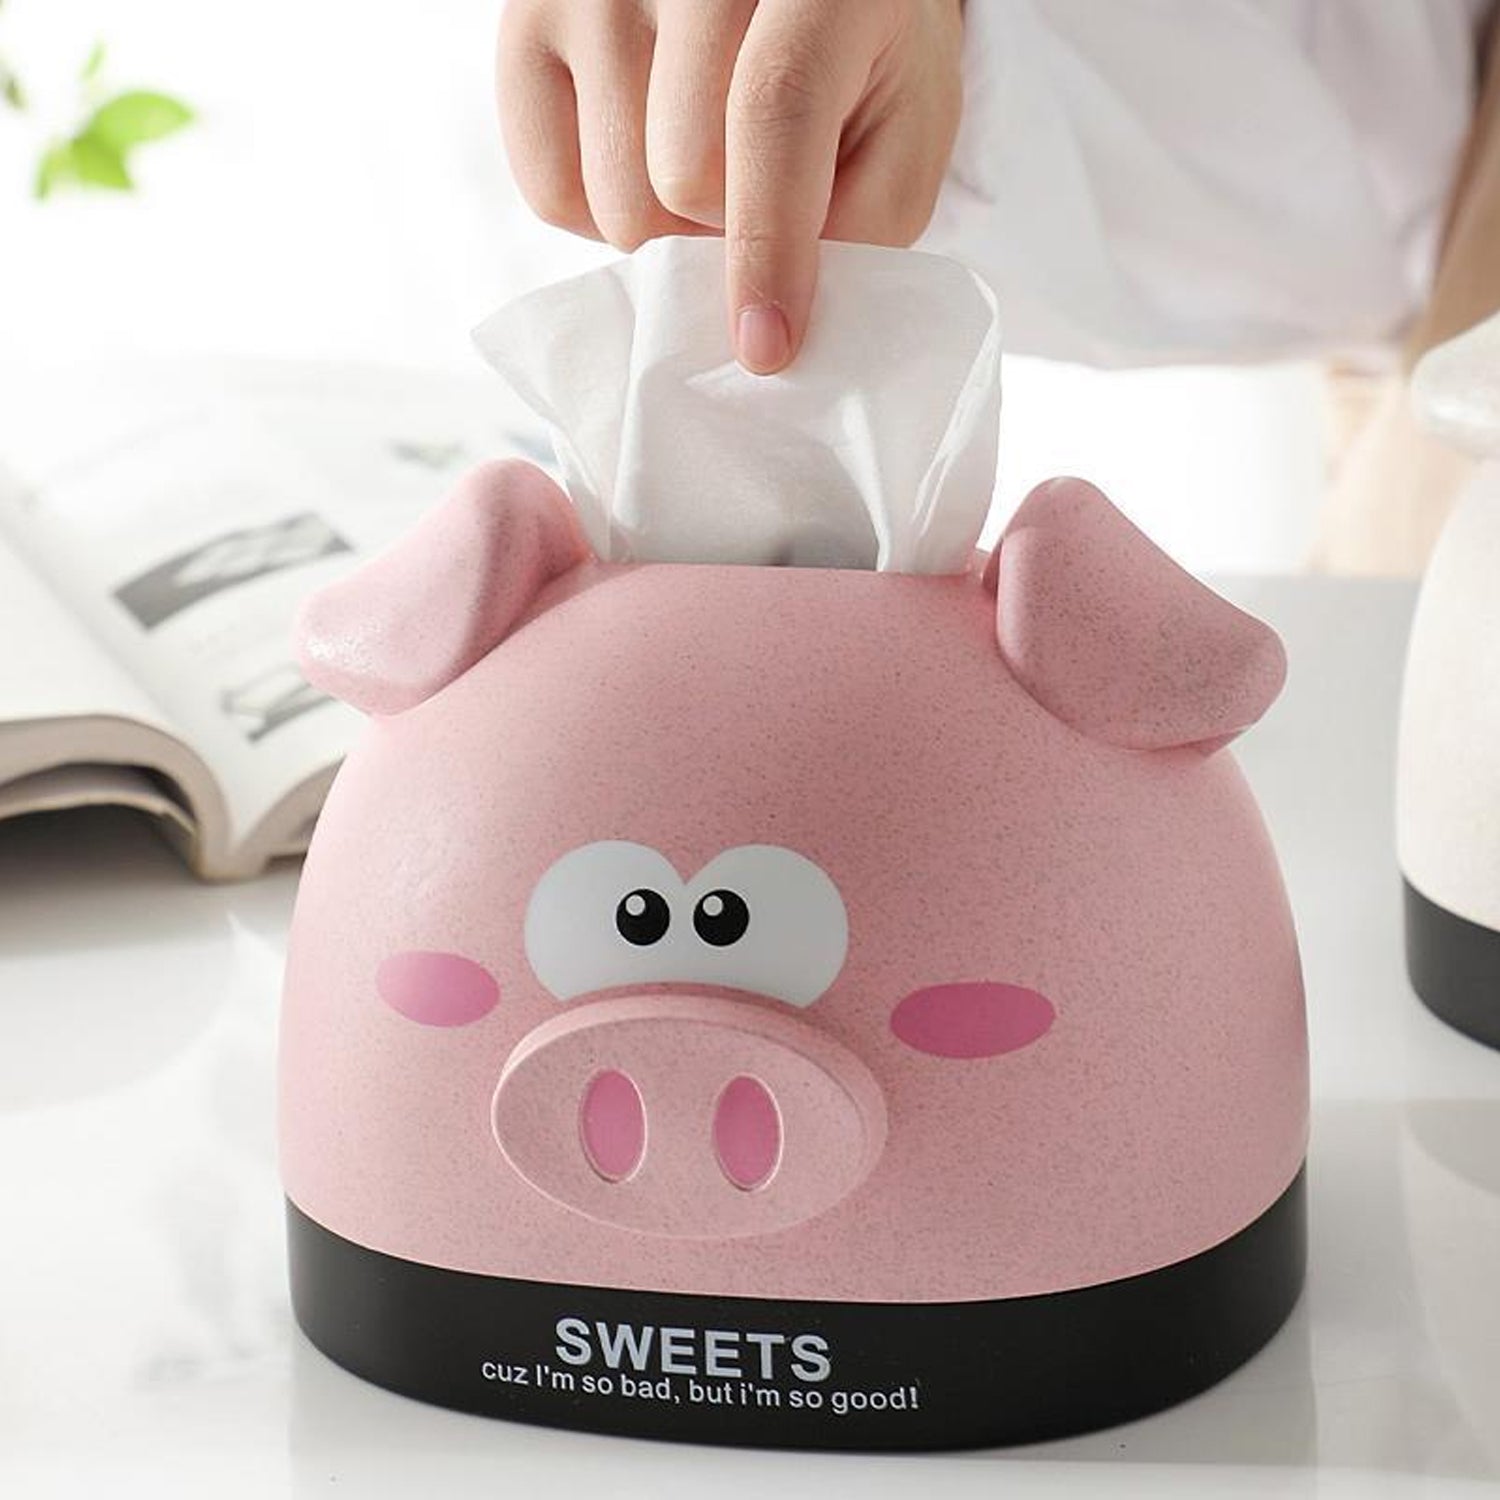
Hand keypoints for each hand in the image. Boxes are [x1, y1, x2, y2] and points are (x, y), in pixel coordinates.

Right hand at [497, 0, 964, 373]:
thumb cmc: (857, 66)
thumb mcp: (903, 136)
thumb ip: (860, 228)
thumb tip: (769, 327)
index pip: (770, 111)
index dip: (767, 248)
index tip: (765, 347)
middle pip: (679, 176)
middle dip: (724, 238)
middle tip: (754, 216)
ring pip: (615, 197)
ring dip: (666, 235)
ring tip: (704, 189)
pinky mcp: (524, 20)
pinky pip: (549, 190)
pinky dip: (599, 220)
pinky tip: (643, 173)